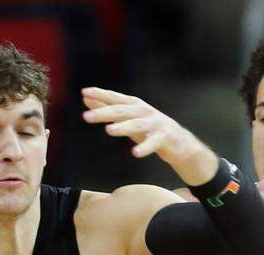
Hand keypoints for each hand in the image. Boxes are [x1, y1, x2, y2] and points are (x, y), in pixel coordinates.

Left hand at [83, 87, 216, 184]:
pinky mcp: (165, 138)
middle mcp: (144, 111)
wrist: (179, 142)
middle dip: (104, 112)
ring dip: (123, 127)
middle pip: (122, 110)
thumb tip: (86, 99)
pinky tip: (135, 153)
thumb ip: (108, 109)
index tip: (85, 92)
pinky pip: (153, 143)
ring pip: (137, 124)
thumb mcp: (127, 119)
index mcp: (134, 105)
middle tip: (86, 116)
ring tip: (108, 130)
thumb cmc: (148, 129)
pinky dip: (144, 147)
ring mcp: (155, 124)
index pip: (115, 98)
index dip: (101, 94)